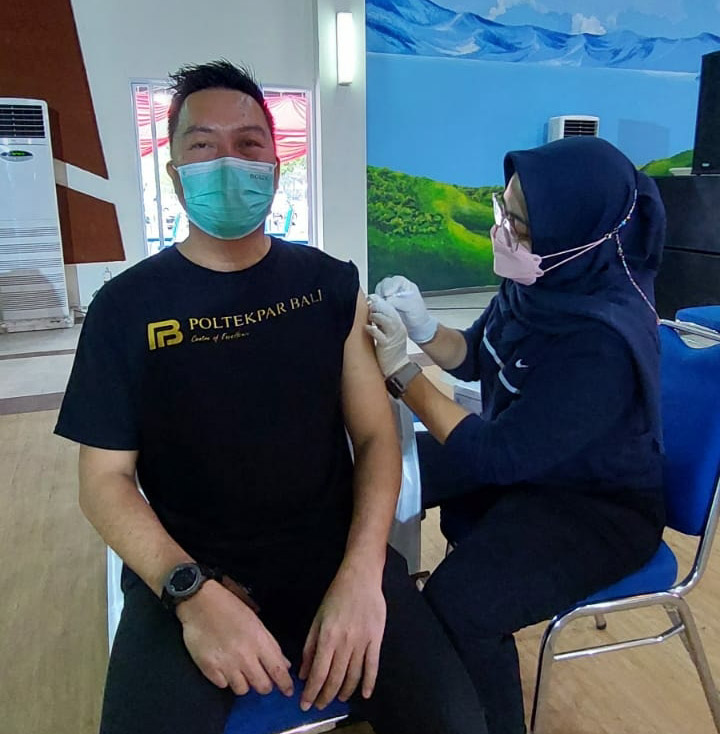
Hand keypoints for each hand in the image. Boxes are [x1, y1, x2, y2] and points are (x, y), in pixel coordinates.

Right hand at [177, 581, 293, 697]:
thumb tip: (283, 663)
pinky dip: (226, 680)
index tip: (288, 691)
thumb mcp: (255, 621)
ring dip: (245, 683)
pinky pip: (223, 686)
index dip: (285, 684)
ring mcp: (226, 664)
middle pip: (262, 686)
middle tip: (262, 679)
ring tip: (241, 671)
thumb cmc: (229, 605)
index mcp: (259, 640)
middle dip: (265, 685)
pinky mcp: (209, 669)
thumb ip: (270, 644)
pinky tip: (225, 668)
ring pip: (243, 690)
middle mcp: (244, 656)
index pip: (278, 670)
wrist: (199, 602)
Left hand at [299, 567, 385, 709]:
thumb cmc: (336, 595)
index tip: (305, 704)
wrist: (360, 577)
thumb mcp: (317, 618)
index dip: (311, 692)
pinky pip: (373, 666)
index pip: (318, 673)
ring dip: (344, 691)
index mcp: (327, 636)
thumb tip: (304, 672)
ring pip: (353, 675)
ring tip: (338, 699)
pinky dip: (369, 682)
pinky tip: (365, 694)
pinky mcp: (376, 639)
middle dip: (325, 696)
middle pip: (335, 678)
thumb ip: (310, 646)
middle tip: (320, 706)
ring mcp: (362, 642)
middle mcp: (344, 642)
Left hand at [366, 295, 409, 377]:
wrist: (398, 367)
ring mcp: (393, 336)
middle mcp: (398, 329)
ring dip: (375, 316)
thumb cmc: (391, 351)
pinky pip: (379, 334)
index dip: (381, 303)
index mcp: (399, 325)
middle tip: (369, 305)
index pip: (391, 309)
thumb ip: (383, 324)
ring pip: (386, 320)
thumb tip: (372, 313)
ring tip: (369, 317)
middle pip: (389, 312)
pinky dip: (372, 329)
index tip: (371, 299)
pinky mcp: (387, 345)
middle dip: (378, 306)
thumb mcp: (390, 334)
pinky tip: (366, 328)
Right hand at [375, 276, 437, 343]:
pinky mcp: (385, 304)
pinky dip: (376, 304)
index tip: (387, 294)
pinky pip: (378, 301)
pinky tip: (379, 310)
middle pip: (385, 284)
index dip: (390, 286)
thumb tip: (387, 299)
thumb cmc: (418, 315)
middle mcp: (397, 289)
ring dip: (378, 298)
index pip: (396, 280)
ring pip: (379, 292)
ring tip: (380, 306)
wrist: (417, 327)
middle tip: (382, 300)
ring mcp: (390, 296)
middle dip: (382, 291)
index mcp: (406, 285)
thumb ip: (399, 301)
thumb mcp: (411, 307)